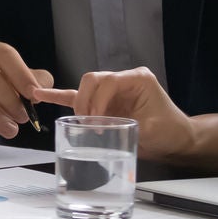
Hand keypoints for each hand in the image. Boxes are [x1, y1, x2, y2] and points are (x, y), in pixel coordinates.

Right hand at [33, 67, 196, 162]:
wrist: (176, 139)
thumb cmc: (170, 131)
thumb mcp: (156, 130)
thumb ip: (132, 127)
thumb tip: (109, 129)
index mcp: (137, 79)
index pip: (109, 81)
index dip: (99, 100)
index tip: (98, 122)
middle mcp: (123, 80)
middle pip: (92, 80)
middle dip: (86, 102)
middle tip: (89, 125)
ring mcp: (111, 91)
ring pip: (84, 88)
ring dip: (79, 106)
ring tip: (80, 124)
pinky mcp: (103, 103)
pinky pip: (77, 97)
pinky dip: (60, 97)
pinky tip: (41, 95)